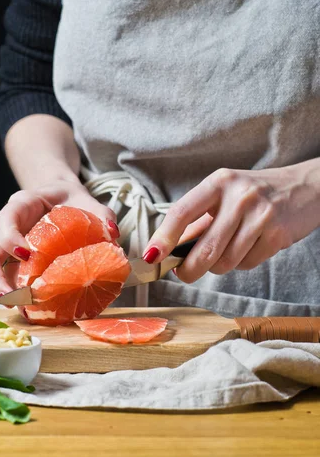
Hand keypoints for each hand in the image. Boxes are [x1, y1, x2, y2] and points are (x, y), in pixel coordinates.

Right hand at [0, 179, 118, 298]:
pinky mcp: (11, 260)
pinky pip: (3, 276)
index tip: (26, 254)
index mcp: (24, 203)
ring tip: (15, 307)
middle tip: (10, 296)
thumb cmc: (71, 199)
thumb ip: (102, 214)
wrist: (62, 198)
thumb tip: (112, 233)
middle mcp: (7, 224)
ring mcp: (5, 243)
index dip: (10, 237)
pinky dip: (11, 291)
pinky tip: (26, 306)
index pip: (7, 218)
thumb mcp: (88, 201)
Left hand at [143, 159, 319, 283]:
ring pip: (225, 261)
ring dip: (219, 266)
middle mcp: (239, 196)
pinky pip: (247, 263)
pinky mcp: (277, 234)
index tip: (152, 256)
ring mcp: (260, 215)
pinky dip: (242, 262)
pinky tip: (249, 246)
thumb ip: (199, 219)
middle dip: (189, 270)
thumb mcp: (225, 194)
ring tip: (226, 251)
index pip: (182, 212)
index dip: (163, 237)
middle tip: (184, 274)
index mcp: (219, 182)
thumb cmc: (255, 192)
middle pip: (204, 249)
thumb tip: (167, 248)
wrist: (304, 187)